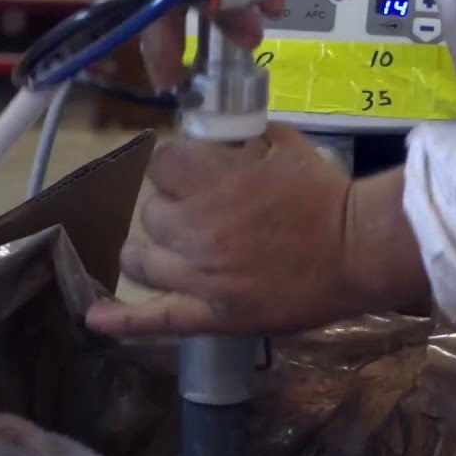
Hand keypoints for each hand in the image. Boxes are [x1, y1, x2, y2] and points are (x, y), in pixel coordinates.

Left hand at [86, 126, 430, 336]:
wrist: (361, 249)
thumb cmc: (325, 193)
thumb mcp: (279, 142)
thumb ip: (234, 138)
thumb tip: (205, 134)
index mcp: (212, 182)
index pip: (161, 163)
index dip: (179, 164)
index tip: (196, 168)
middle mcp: (196, 229)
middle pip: (150, 212)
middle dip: (173, 205)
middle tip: (204, 208)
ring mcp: (201, 276)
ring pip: (143, 259)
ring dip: (154, 248)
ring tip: (174, 246)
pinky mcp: (213, 315)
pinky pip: (158, 319)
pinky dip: (123, 320)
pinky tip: (94, 317)